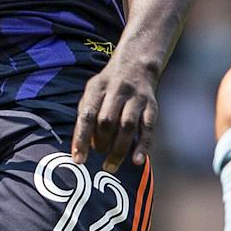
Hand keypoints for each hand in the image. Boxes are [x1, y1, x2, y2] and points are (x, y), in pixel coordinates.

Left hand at [72, 54, 159, 173]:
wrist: (137, 64)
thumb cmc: (108, 87)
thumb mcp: (93, 92)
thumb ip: (86, 115)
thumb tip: (82, 147)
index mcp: (97, 88)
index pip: (87, 115)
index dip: (81, 138)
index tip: (79, 160)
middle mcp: (117, 90)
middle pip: (107, 121)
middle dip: (101, 143)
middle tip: (99, 159)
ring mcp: (136, 98)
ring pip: (127, 126)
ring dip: (118, 149)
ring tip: (111, 166)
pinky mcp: (151, 105)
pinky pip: (147, 128)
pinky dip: (143, 145)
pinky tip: (137, 160)